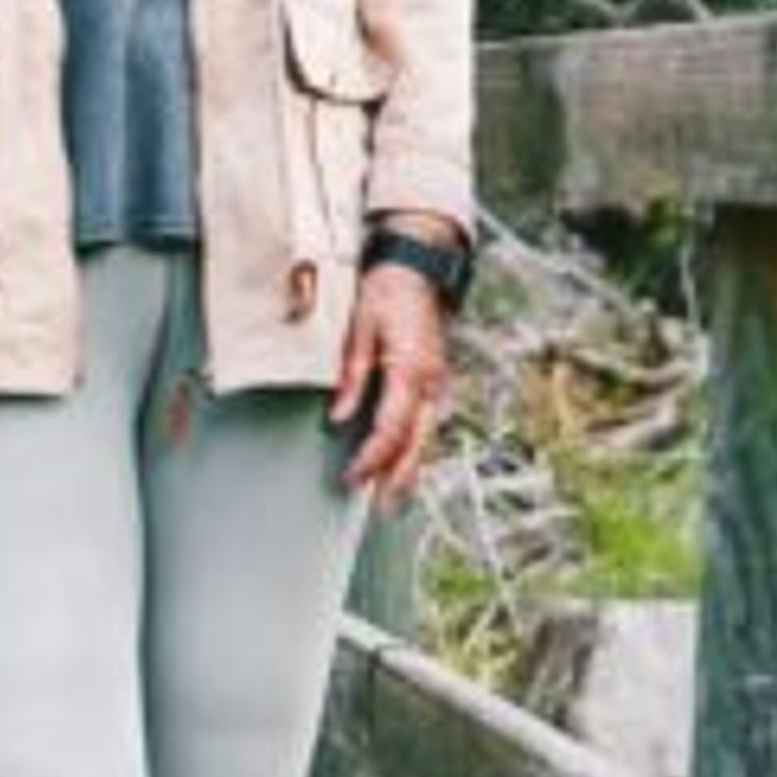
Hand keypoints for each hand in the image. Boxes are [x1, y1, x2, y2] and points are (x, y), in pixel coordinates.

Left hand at [332, 260, 450, 502]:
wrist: (417, 269)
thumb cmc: (387, 292)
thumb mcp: (360, 328)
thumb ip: (351, 375)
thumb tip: (339, 416)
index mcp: (411, 368)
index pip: (392, 426)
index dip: (373, 456)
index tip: (354, 476)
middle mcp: (431, 382)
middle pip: (416, 442)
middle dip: (397, 477)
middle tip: (379, 507)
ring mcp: (437, 384)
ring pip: (425, 437)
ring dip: (409, 470)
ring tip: (390, 500)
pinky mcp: (434, 383)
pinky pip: (426, 424)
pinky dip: (414, 449)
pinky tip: (402, 467)